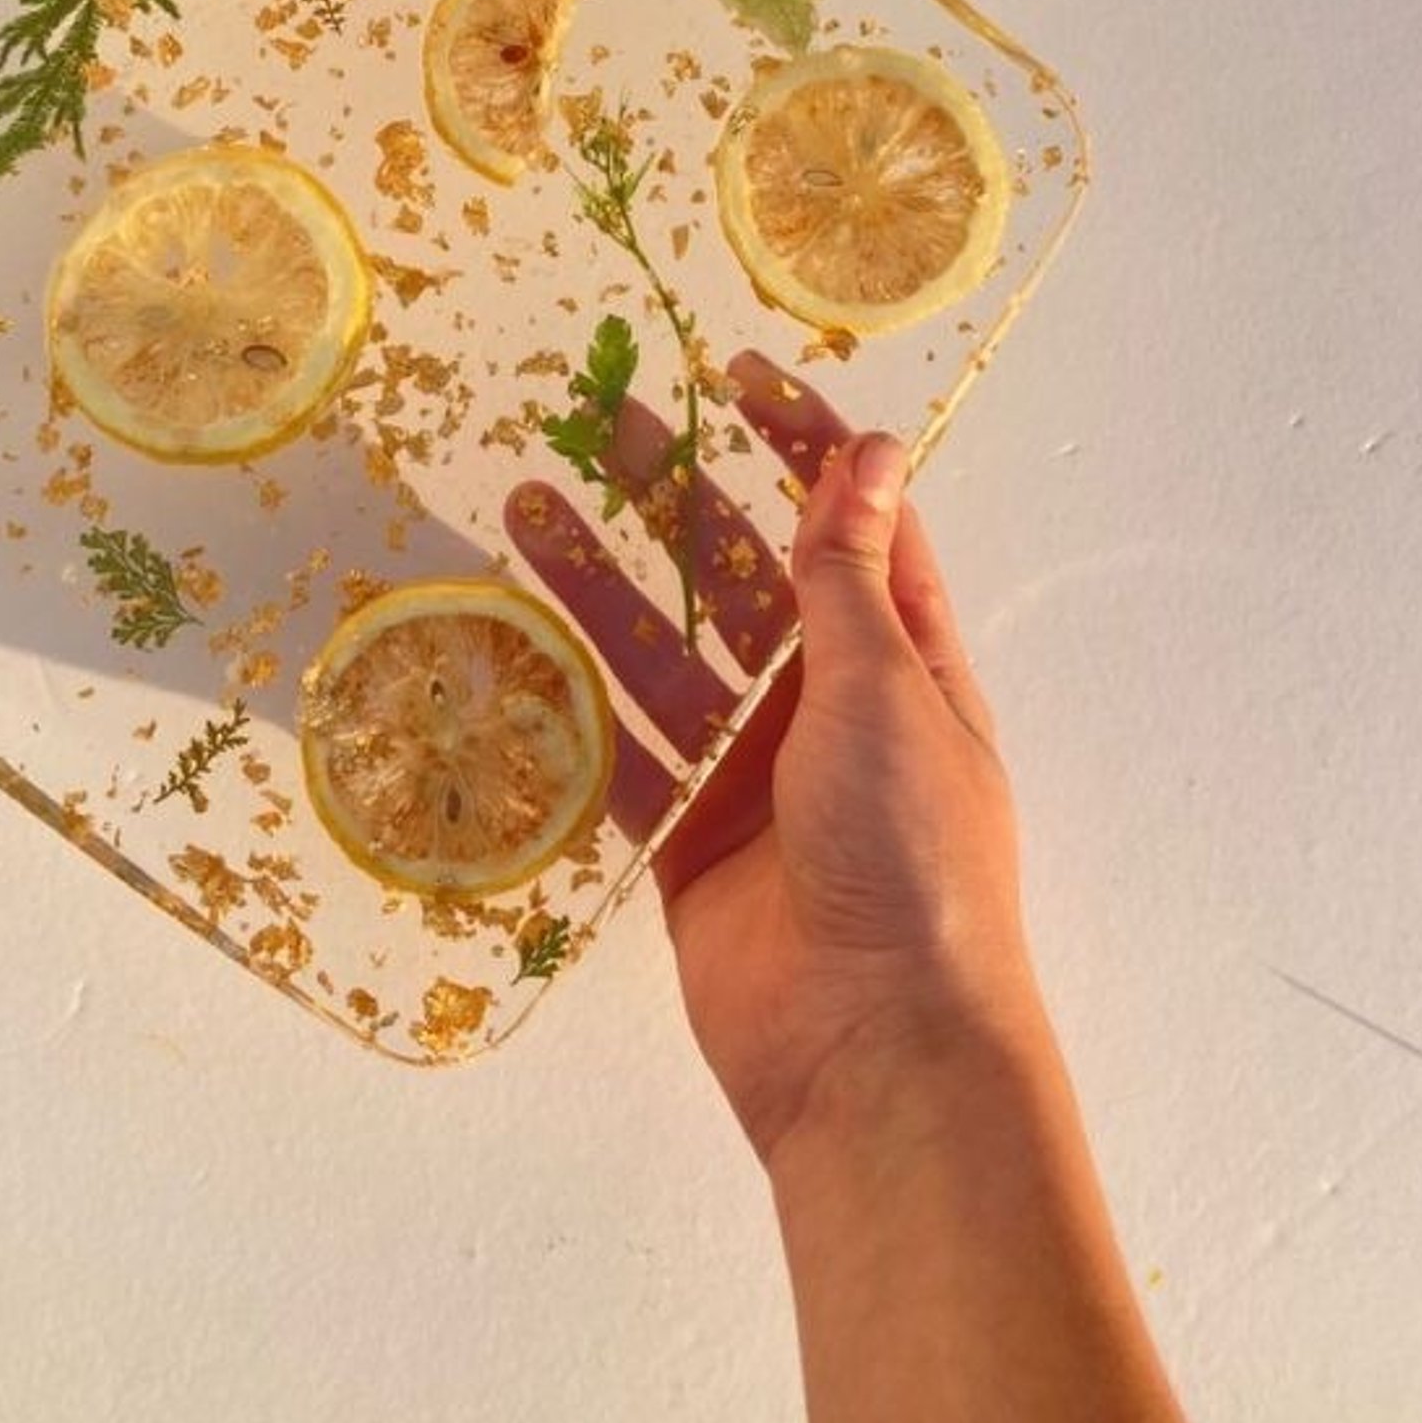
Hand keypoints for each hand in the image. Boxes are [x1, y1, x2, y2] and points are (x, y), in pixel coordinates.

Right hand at [506, 351, 1038, 1162]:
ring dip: (601, 585)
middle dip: (677, 499)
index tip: (737, 373)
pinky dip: (571, 706)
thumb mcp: (886, 689)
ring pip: (665, 655)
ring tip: (525, 507)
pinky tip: (510, 642)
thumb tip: (867, 450)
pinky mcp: (690, 841)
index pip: (851, 522)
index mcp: (904, 660)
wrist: (873, 1050)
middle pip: (742, 576)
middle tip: (600, 420)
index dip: (801, 444)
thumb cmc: (911, 853)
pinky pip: (621, 756)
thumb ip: (849, 576)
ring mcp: (754, 777)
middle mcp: (829, 707)